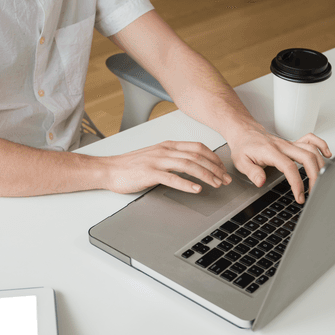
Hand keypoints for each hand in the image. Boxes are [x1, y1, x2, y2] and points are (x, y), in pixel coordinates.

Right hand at [102, 141, 232, 195]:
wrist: (109, 169)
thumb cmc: (131, 166)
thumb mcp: (155, 156)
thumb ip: (172, 158)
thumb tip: (192, 165)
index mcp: (167, 146)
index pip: (197, 147)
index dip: (213, 158)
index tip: (223, 168)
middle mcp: (164, 151)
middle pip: (196, 156)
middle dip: (215, 168)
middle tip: (225, 179)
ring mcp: (157, 161)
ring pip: (188, 165)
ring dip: (205, 175)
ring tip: (216, 184)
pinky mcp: (149, 173)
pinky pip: (171, 178)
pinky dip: (186, 183)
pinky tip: (196, 189)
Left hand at [228, 126, 331, 203]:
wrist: (245, 133)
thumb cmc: (244, 147)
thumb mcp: (241, 162)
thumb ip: (252, 172)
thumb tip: (261, 181)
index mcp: (271, 152)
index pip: (289, 167)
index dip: (296, 183)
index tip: (299, 196)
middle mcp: (283, 146)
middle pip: (307, 158)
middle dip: (314, 176)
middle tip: (312, 192)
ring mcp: (289, 144)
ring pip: (312, 150)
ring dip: (320, 165)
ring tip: (318, 182)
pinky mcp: (293, 143)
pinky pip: (311, 139)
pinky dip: (321, 146)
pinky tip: (327, 155)